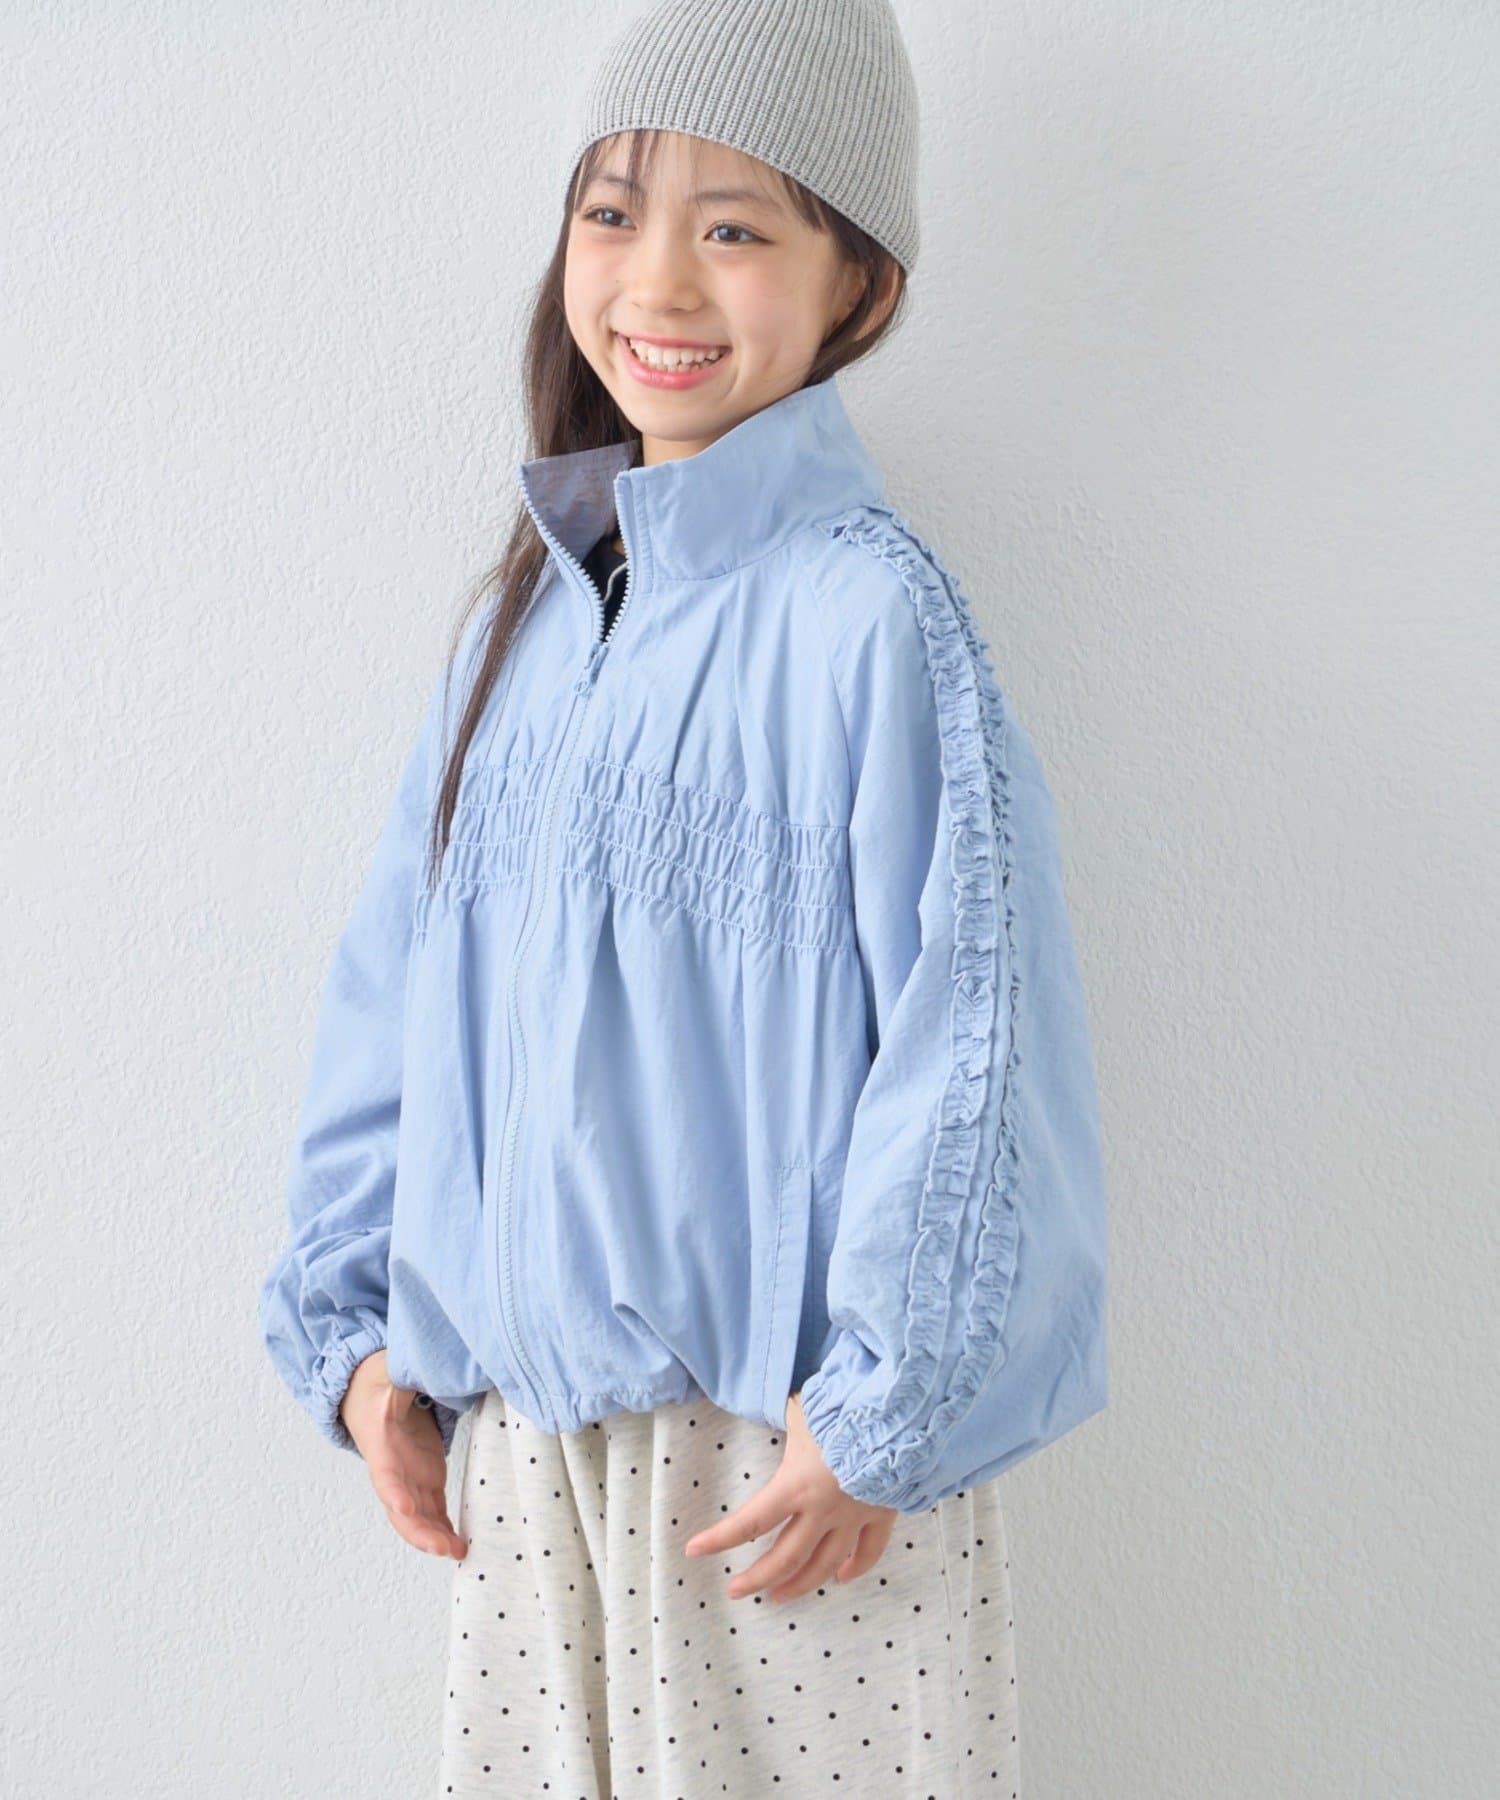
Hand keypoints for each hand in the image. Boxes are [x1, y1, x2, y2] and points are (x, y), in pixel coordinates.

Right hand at [340, 1349, 467, 1559]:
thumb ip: (399, 1376)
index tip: (405, 1506)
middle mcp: (395, 1473)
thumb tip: (412, 1366)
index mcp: (382, 1448)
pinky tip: (461, 1545)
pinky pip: (435, 1513)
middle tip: (444, 1547)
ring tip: (460, 1551)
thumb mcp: (387, 1375)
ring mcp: (411, 1480)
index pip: (385, 1475)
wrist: (375, 1401)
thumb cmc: (378, 1390)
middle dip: (421, 1532)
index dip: (394, 1493)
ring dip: (437, 1538)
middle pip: (403, 1511)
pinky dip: (446, 1530)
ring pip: (420, 1519)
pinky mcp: (427, 1482)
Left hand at [682, 1390, 894, 1599]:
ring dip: (800, 1584)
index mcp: (796, 1486)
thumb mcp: (802, 1409)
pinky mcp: (881, 1513)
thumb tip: (775, 1410)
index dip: (719, 1539)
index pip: (749, 1522)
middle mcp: (822, 1511)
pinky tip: (843, 1578)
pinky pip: (869, 1551)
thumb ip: (785, 1418)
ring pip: (823, 1564)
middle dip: (756, 1578)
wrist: (897, 1417)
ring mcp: (853, 1517)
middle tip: (736, 1591)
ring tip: (780, 1596)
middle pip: (784, 1557)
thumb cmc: (844, 1407)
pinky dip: (856, 1568)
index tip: (694, 1551)